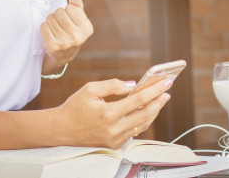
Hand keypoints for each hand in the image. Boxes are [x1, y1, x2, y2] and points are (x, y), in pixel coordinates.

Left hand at [41, 0, 93, 68]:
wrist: (62, 56)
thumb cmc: (71, 33)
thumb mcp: (78, 21)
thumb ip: (77, 6)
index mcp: (87, 29)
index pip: (71, 7)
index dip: (68, 10)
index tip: (69, 19)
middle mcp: (77, 37)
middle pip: (59, 11)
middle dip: (58, 15)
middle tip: (60, 24)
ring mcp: (65, 42)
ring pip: (50, 17)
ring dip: (50, 20)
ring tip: (55, 29)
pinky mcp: (52, 46)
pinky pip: (44, 26)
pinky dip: (44, 27)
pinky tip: (49, 34)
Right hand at [55, 78, 172, 148]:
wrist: (62, 130)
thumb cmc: (75, 107)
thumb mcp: (90, 89)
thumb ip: (113, 85)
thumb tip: (133, 85)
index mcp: (108, 113)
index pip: (139, 100)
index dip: (154, 90)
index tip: (165, 82)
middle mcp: (114, 129)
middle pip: (145, 115)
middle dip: (159, 101)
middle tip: (166, 91)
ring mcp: (115, 139)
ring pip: (143, 125)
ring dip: (154, 111)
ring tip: (160, 99)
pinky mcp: (115, 144)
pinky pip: (135, 131)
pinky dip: (143, 120)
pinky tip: (147, 110)